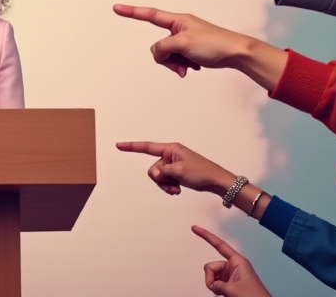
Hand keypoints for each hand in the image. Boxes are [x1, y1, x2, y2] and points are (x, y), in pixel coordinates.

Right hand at [112, 4, 255, 76]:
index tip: (117, 8)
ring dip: (174, 64)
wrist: (235, 53)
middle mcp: (179, 28)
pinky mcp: (190, 50)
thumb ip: (163, 47)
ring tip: (188, 66)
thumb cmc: (214, 43)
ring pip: (166, 54)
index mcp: (177, 20)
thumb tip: (158, 53)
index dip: (131, 12)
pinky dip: (181, 66)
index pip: (149, 14)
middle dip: (166, 57)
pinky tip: (192, 67)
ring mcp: (184, 39)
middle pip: (158, 44)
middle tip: (180, 62)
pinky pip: (176, 60)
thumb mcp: (183, 43)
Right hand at [116, 141, 233, 195]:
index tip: (119, 145)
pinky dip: (169, 186)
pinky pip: (165, 180)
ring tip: (177, 189)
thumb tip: (155, 174)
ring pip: (159, 176)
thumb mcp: (179, 171)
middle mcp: (170, 155)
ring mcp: (173, 165)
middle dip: (160, 179)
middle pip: (153, 168)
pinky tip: (178, 190)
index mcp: (171, 149)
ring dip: (166, 185)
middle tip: (172, 183)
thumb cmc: (202, 172)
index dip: (132, 146)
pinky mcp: (176, 173)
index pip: (147, 147)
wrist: (216, 181)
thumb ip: (162, 172)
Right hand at [193, 226, 272, 296]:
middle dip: (211, 279)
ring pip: (213, 277)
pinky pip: (217, 283)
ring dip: (215, 286)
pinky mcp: (231, 284)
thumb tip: (213, 284)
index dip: (206, 235)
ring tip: (226, 293)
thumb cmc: (255, 296)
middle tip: (219, 289)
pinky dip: (217, 290)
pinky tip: (225, 294)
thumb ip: (217, 284)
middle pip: (212, 267)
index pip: (219, 245)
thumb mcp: (232, 289)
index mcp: (237, 261)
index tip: (195, 228)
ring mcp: (232, 276)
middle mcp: (234, 267)